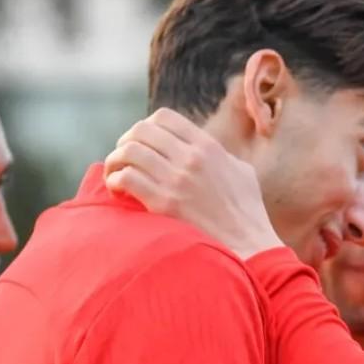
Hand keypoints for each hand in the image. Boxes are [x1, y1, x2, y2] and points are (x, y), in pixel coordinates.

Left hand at [103, 108, 283, 259]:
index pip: (164, 117)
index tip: (143, 142)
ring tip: (115, 173)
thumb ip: (221, 155)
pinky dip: (115, 180)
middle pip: (141, 131)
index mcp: (208, 147)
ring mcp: (177, 181)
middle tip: (124, 157)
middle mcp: (191, 158)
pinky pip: (127, 178)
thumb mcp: (242, 172)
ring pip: (130, 152)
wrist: (248, 246)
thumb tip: (206, 150)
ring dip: (116, 160)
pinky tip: (117, 190)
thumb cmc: (247, 213)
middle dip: (126, 141)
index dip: (146, 126)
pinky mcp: (164, 204)